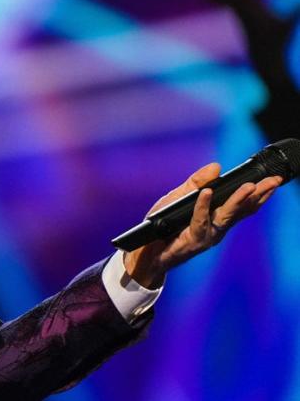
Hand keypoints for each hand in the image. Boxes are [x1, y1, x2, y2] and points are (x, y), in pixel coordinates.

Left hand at [124, 162, 282, 287]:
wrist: (145, 251)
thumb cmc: (163, 225)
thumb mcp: (179, 197)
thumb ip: (196, 182)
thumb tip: (216, 166)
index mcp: (218, 216)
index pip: (244, 204)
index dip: (260, 192)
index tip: (274, 179)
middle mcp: (218, 227)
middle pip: (243, 209)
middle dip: (259, 195)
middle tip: (273, 181)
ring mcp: (208, 235)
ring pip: (227, 216)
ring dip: (238, 200)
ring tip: (249, 187)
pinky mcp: (193, 241)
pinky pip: (199, 221)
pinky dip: (202, 206)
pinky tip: (206, 193)